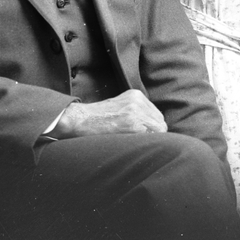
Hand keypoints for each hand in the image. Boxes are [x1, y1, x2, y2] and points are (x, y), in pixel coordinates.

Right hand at [51, 89, 167, 138]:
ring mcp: (136, 111)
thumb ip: (137, 113)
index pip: (157, 116)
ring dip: (149, 140)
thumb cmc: (98, 118)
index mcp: (136, 96)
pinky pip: (149, 137)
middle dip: (153, 135)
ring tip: (132, 143)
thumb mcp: (120, 107)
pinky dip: (142, 143)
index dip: (152, 129)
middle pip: (160, 124)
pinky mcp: (131, 123)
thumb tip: (154, 129)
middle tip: (139, 143)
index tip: (144, 137)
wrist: (79, 120)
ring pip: (158, 131)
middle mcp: (138, 101)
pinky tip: (129, 143)